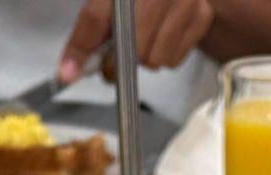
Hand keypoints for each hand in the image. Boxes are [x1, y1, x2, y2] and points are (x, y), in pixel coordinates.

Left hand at [58, 0, 216, 82]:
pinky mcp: (202, 15)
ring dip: (143, 58)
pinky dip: (164, 54)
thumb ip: (90, 29)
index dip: (82, 47)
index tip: (68, 73)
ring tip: (141, 38)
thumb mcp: (109, 1)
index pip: (97, 15)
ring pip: (154, 59)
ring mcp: (186, 1)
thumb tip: (68, 72)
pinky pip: (174, 59)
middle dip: (118, 60)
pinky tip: (161, 35)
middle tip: (112, 55)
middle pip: (132, 47)